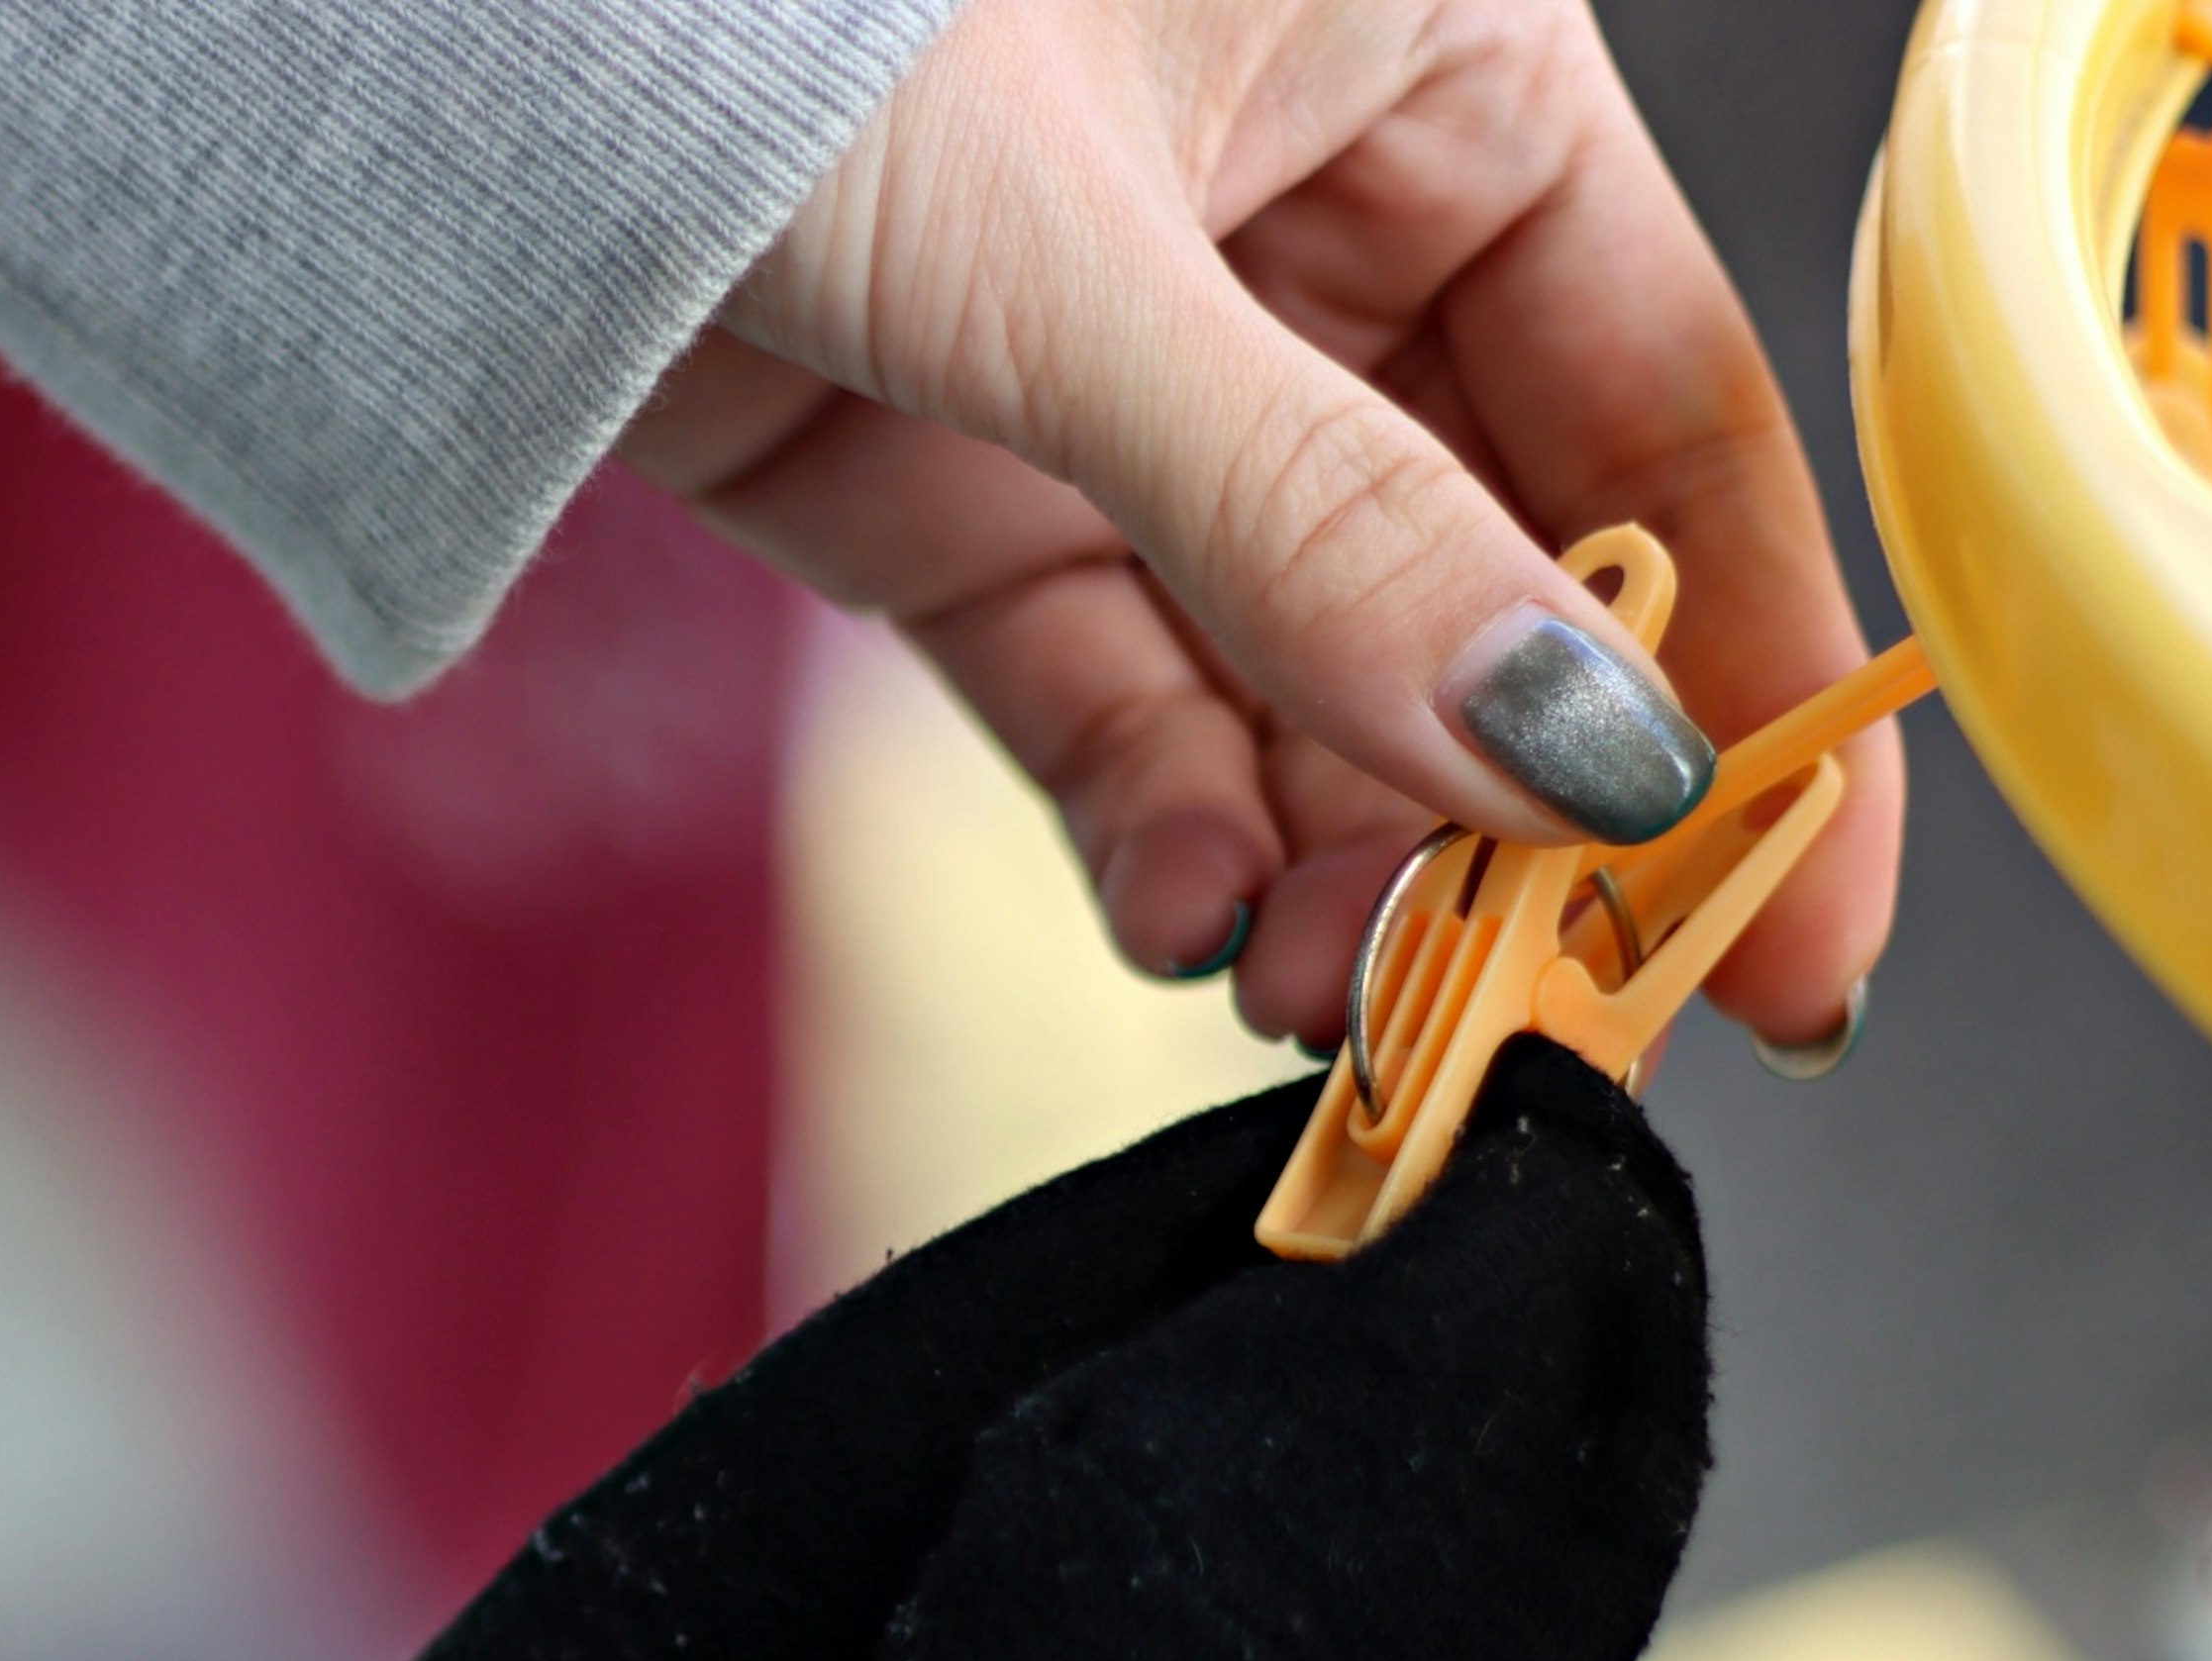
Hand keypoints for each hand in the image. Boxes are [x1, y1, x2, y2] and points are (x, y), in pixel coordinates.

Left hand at [618, 0, 1894, 1049]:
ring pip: (1290, 666)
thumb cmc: (757, 15)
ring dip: (1326, 850)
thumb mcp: (1079, 261)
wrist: (422, 48)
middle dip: (1496, 814)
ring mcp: (1120, 372)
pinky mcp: (945, 489)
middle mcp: (1304, 220)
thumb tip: (1570, 758)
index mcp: (1441, 64)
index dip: (1750, 681)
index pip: (1661, 412)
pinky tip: (1191, 914)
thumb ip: (1320, 519)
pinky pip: (1098, 684)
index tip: (1790, 933)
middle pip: (1479, 576)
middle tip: (1506, 1010)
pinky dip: (1150, 810)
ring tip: (1328, 995)